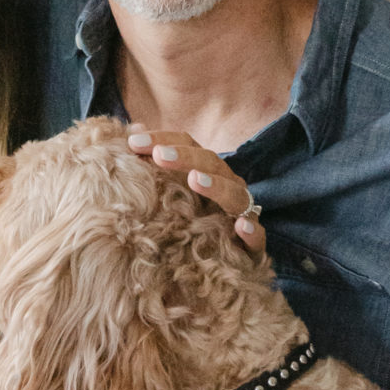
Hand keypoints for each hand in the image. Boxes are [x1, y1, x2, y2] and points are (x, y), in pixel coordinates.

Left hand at [125, 129, 264, 259]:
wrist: (227, 258)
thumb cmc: (195, 216)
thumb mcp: (174, 189)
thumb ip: (157, 161)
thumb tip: (134, 131)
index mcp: (209, 170)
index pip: (189, 144)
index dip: (163, 139)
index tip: (132, 142)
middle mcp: (229, 186)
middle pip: (211, 163)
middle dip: (185, 157)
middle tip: (159, 155)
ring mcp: (244, 213)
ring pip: (236, 195)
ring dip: (217, 186)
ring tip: (195, 180)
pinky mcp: (254, 246)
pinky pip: (257, 237)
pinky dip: (251, 231)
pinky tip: (240, 227)